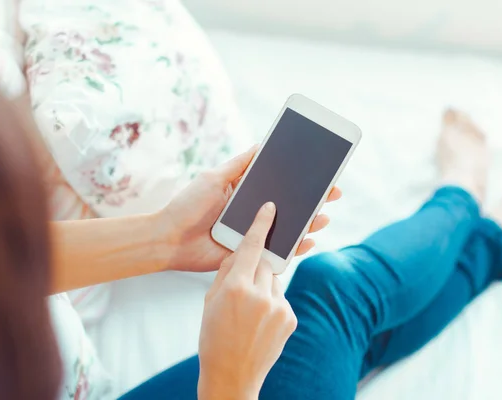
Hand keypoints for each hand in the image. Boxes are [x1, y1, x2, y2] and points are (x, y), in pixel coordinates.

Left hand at [155, 146, 341, 271]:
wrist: (168, 240)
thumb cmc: (187, 206)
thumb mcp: (214, 178)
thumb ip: (239, 164)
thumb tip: (262, 144)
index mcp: (247, 194)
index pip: (281, 186)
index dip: (302, 181)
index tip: (323, 174)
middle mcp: (254, 214)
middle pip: (291, 208)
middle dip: (314, 201)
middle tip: (333, 194)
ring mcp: (254, 235)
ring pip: (289, 230)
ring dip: (310, 224)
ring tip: (323, 217)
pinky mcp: (251, 255)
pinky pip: (277, 253)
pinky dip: (295, 249)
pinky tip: (308, 241)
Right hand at [198, 203, 296, 398]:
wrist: (231, 376)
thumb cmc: (213, 338)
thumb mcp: (209, 302)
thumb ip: (226, 274)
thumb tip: (238, 255)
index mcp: (236, 288)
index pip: (251, 247)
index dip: (261, 224)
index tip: (270, 207)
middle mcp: (260, 295)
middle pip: (264, 264)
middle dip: (255, 268)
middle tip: (243, 286)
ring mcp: (278, 307)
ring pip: (273, 281)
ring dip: (263, 287)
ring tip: (249, 312)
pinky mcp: (290, 318)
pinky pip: (281, 298)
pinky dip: (271, 303)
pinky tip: (259, 322)